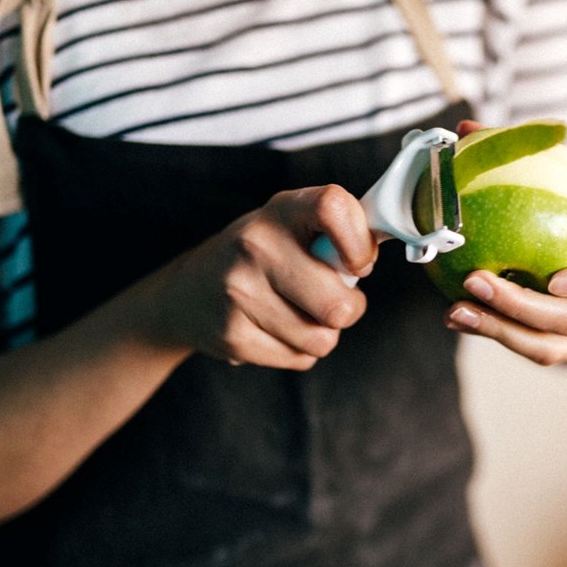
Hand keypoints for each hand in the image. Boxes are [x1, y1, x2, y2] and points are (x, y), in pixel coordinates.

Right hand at [147, 185, 376, 369]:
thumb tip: (379, 249)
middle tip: (333, 298)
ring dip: (321, 332)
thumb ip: (339, 231)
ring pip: (322, 338)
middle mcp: (256, 244)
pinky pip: (300, 358)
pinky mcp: (232, 335)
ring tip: (297, 312)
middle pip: (339, 304)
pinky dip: (297, 350)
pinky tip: (274, 328)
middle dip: (349, 309)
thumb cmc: (262, 256)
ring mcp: (239, 291)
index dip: (360, 244)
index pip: (335, 208)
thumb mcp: (293, 225)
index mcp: (282, 209)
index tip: (358, 263)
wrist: (187, 293)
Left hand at [444, 169, 566, 365]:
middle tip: (475, 282)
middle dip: (524, 308)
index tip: (555, 279)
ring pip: (552, 347)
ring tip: (456, 311)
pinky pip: (532, 348)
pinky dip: (496, 333)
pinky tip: (457, 315)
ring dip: (501, 331)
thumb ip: (532, 154)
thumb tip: (467, 128)